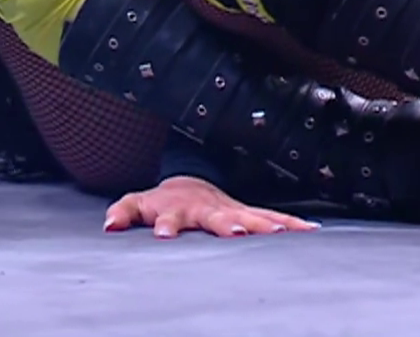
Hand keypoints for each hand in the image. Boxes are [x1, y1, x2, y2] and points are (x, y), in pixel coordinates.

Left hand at [103, 175, 315, 238]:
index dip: (166, 226)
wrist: (188, 184)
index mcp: (177, 209)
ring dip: (263, 223)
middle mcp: (206, 209)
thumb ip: (122, 212)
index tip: (163, 236)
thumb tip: (109, 226)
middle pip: (216, 217)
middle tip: (234, 231)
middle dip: (225, 223)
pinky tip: (310, 230)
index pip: (170, 218)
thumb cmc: (161, 201)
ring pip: (249, 215)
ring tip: (280, 232)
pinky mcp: (246, 213)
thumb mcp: (136, 203)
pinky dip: (290, 223)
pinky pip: (271, 217)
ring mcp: (229, 209)